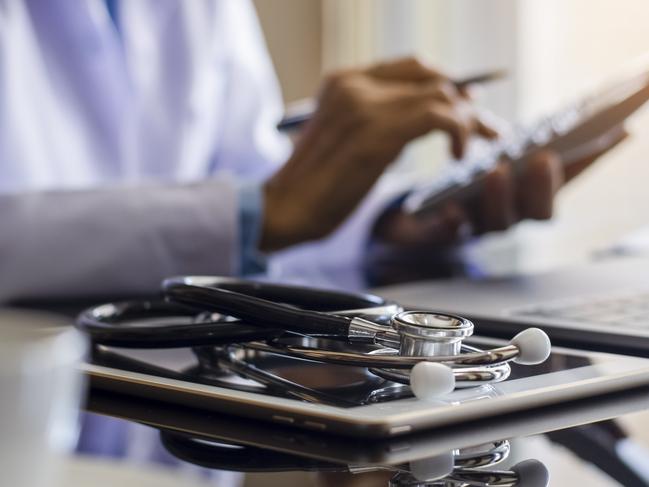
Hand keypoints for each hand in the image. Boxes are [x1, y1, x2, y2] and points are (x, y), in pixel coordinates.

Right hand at [260, 57, 496, 251]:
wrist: (284, 208)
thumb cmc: (314, 184)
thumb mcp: (344, 138)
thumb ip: (378, 119)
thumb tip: (428, 113)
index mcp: (343, 81)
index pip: (412, 66)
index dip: (447, 83)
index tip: (469, 105)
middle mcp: (354, 84)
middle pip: (433, 77)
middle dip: (467, 102)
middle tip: (488, 130)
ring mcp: (365, 105)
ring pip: (441, 95)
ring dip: (468, 120)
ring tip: (474, 147)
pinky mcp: (378, 132)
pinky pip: (439, 117)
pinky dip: (458, 133)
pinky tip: (455, 156)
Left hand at [374, 125, 628, 246]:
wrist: (416, 210)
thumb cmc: (465, 177)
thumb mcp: (492, 151)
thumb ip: (515, 137)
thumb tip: (525, 103)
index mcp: (528, 194)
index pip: (566, 180)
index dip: (589, 163)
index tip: (611, 135)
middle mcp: (511, 213)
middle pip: (539, 212)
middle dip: (543, 186)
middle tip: (542, 159)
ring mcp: (480, 226)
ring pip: (498, 223)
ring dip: (500, 197)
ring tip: (495, 172)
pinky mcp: (445, 232)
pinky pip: (451, 234)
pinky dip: (453, 222)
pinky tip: (451, 208)